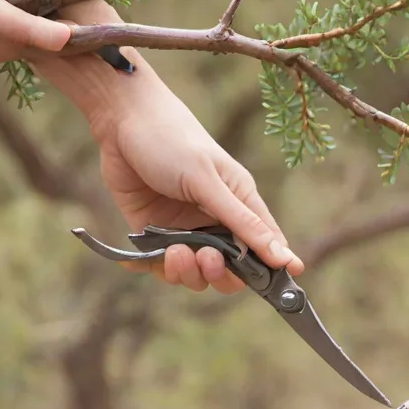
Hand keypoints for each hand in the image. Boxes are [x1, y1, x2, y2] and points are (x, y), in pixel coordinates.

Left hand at [86, 71, 302, 293]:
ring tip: (174, 251)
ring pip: (194, 275)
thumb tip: (286, 260)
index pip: (265, 249)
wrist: (122, 119)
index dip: (269, 272)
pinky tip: (143, 259)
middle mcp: (215, 222)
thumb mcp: (210, 182)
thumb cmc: (173, 140)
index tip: (274, 289)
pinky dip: (154, 267)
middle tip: (206, 258)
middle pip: (228, 273)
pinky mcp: (154, 233)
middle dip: (218, 275)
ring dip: (186, 272)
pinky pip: (160, 266)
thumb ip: (245, 224)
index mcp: (240, 204)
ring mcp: (185, 230)